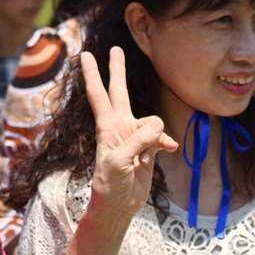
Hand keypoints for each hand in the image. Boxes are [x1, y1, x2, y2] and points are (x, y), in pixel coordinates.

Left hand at [82, 47, 177, 217]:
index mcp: (107, 126)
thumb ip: (137, 141)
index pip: (98, 94)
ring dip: (155, 136)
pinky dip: (166, 143)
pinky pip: (162, 138)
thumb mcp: (119, 161)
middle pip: (120, 91)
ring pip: (152, 121)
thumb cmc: (109, 183)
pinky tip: (168, 151)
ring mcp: (134, 136)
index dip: (93, 74)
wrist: (118, 205)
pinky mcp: (148, 148)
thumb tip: (158, 126)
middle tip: (115, 49)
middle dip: (117, 70)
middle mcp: (120, 126)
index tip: (86, 55)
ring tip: (147, 157)